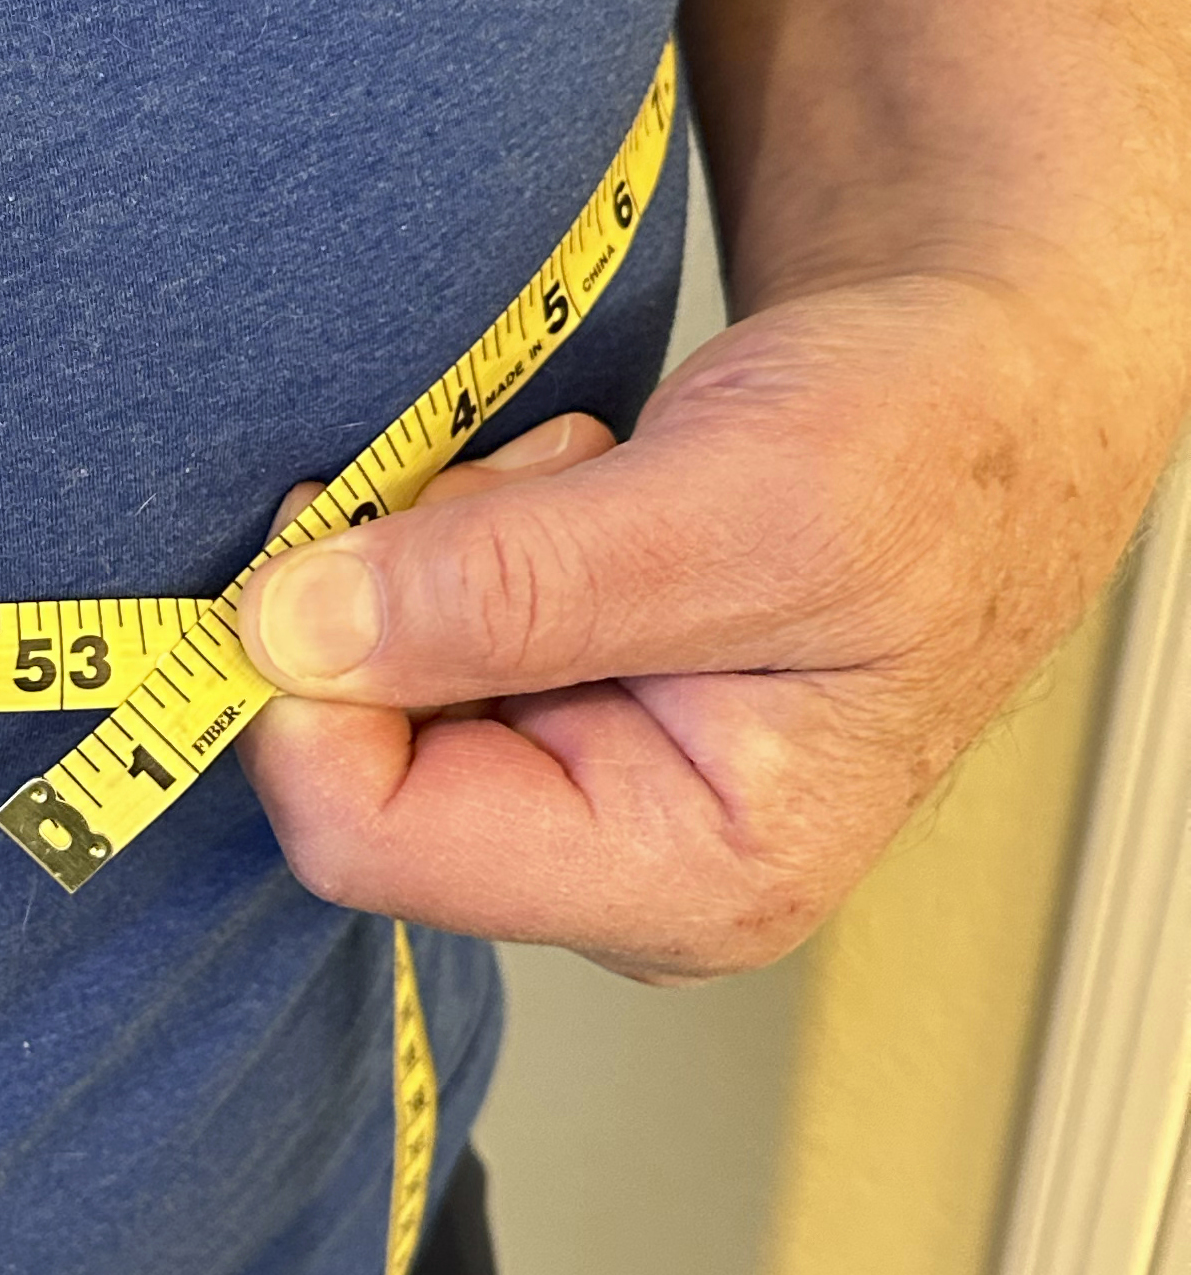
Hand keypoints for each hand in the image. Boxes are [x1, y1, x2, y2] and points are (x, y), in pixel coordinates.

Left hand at [231, 268, 1169, 982]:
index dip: (304, 681)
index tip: (333, 522)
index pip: (366, 834)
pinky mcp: (550, 713)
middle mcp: (609, 864)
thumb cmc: (929, 458)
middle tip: (535, 479)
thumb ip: (511, 583)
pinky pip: (410, 632)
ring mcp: (576, 791)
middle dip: (398, 595)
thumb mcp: (739, 505)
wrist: (987, 395)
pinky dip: (457, 532)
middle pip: (352, 759)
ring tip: (590, 478)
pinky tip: (576, 492)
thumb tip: (286, 632)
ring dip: (437, 545)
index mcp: (678, 879)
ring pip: (371, 678)